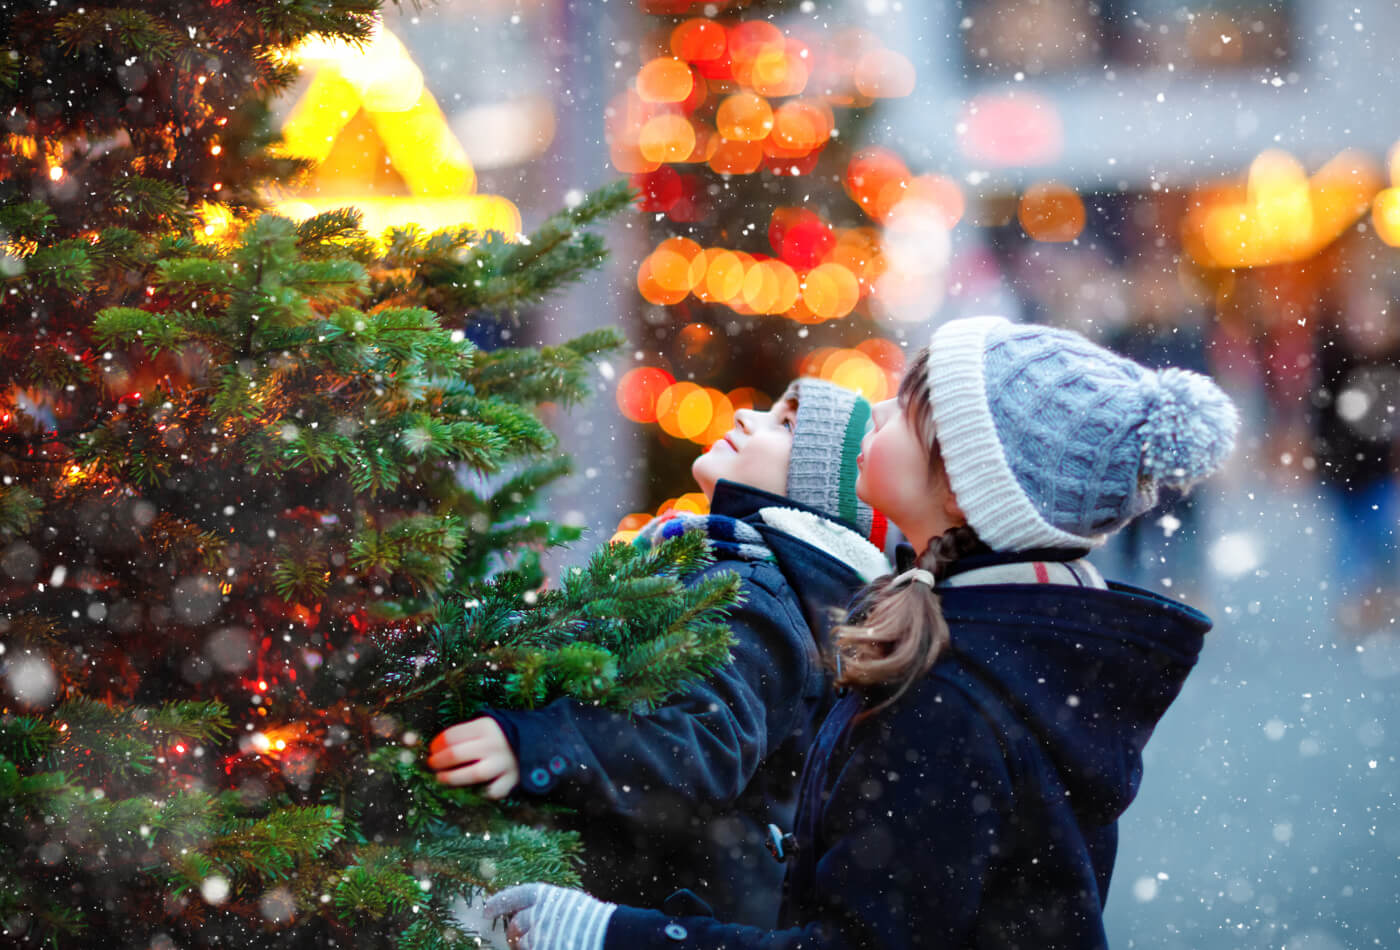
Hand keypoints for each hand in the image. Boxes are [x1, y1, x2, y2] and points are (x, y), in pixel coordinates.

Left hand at [427, 717, 519, 797]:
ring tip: (441, 778)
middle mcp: (493, 744)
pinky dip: (484, 793)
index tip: (431, 750)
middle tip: (432, 765)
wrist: (539, 739)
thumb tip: (437, 746)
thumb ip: (466, 733)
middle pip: (456, 754)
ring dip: (452, 778)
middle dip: (438, 762)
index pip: (452, 736)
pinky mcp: (513, 778)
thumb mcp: (487, 725)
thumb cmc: (503, 734)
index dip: (436, 744)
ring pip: (472, 774)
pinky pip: (494, 790)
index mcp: (485, 726)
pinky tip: (475, 791)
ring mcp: (503, 762)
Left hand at [484, 883, 615, 949]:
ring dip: (529, 946)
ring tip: (543, 943)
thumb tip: (524, 916)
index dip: (498, 902)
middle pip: (515, 926)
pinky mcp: (545, 949)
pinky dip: (537, 949)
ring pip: (524, 945)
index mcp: (546, 895)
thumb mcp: (571, 904)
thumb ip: (548, 907)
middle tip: (514, 940)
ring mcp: (541, 936)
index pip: (514, 896)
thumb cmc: (595, 920)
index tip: (485, 911)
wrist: (614, 934)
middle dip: (513, 934)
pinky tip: (551, 946)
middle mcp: (539, 914)